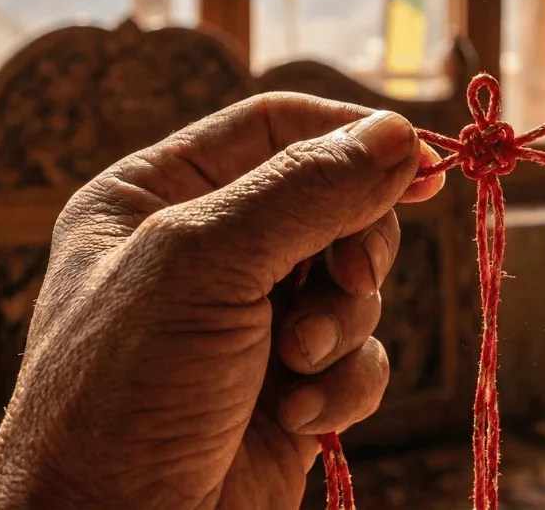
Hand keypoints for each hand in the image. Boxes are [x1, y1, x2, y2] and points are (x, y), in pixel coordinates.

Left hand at [0, 94, 443, 508]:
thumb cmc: (123, 393)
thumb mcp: (203, 264)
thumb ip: (307, 190)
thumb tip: (399, 134)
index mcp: (158, 194)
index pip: (274, 126)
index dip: (350, 136)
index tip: (421, 162)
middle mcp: (208, 250)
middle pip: (333, 201)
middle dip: (353, 246)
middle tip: (349, 278)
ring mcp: (252, 321)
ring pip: (355, 282)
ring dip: (343, 323)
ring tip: (297, 363)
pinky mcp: (292, 387)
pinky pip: (358, 356)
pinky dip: (345, 383)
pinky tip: (299, 418)